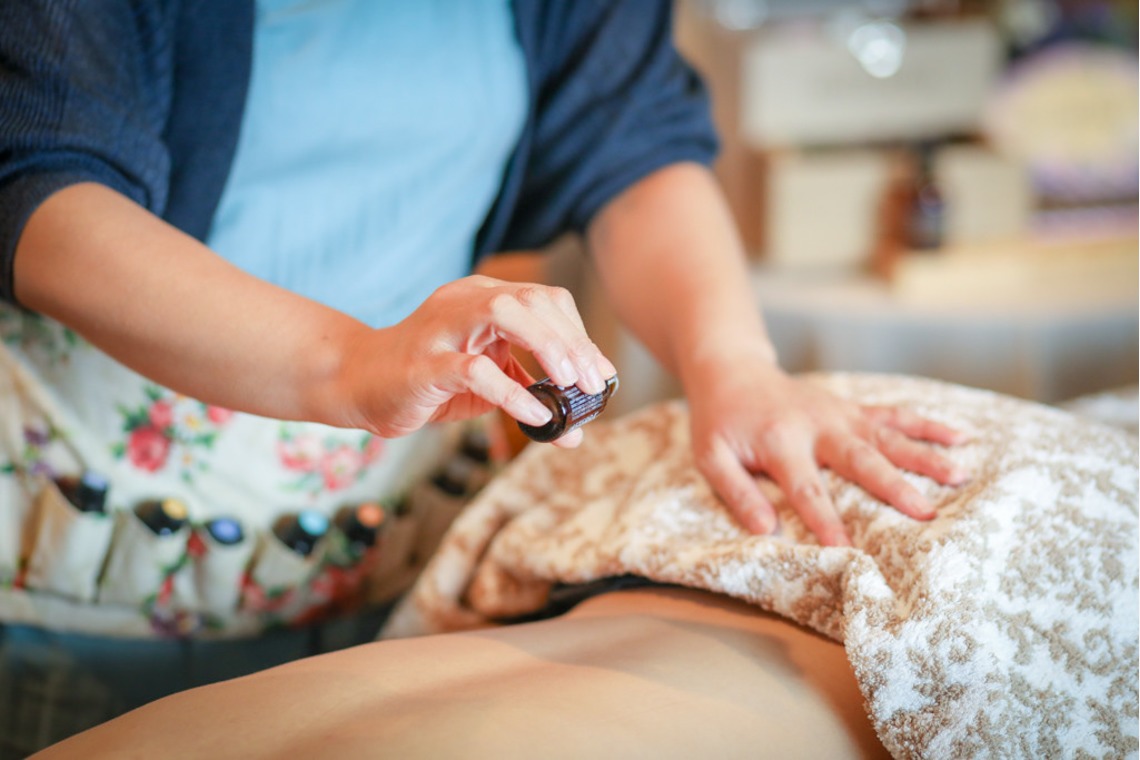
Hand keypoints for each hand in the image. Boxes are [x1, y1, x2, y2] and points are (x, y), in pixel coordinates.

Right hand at [338, 275, 616, 446]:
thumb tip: (574, 432)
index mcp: (483, 297)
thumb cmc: (425, 380)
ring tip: (570, 386)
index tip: (601, 375)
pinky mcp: (424, 362)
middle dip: (572, 342)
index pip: (544, 300)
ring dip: (547, 347)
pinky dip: (512, 392)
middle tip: (593, 384)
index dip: (578, 335)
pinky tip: (535, 415)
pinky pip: (474, 369)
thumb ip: (529, 397)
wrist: (357, 382)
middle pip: (532, 300)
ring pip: (504, 313)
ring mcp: (442, 327)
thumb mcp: (486, 385)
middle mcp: (464, 300)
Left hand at [686, 353, 967, 545]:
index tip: (845, 551)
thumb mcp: (710, 456)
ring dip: (924, 455)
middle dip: (893, 487)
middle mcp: (817, 426)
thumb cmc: (719, 421)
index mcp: (780, 441)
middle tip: (926, 514)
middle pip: (860, 459)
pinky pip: (892, 415)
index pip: (806, 488)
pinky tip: (960, 436)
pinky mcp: (851, 408)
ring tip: (960, 475)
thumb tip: (764, 530)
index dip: (825, 519)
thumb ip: (736, 491)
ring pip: (886, 436)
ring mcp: (839, 414)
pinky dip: (926, 425)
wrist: (732, 370)